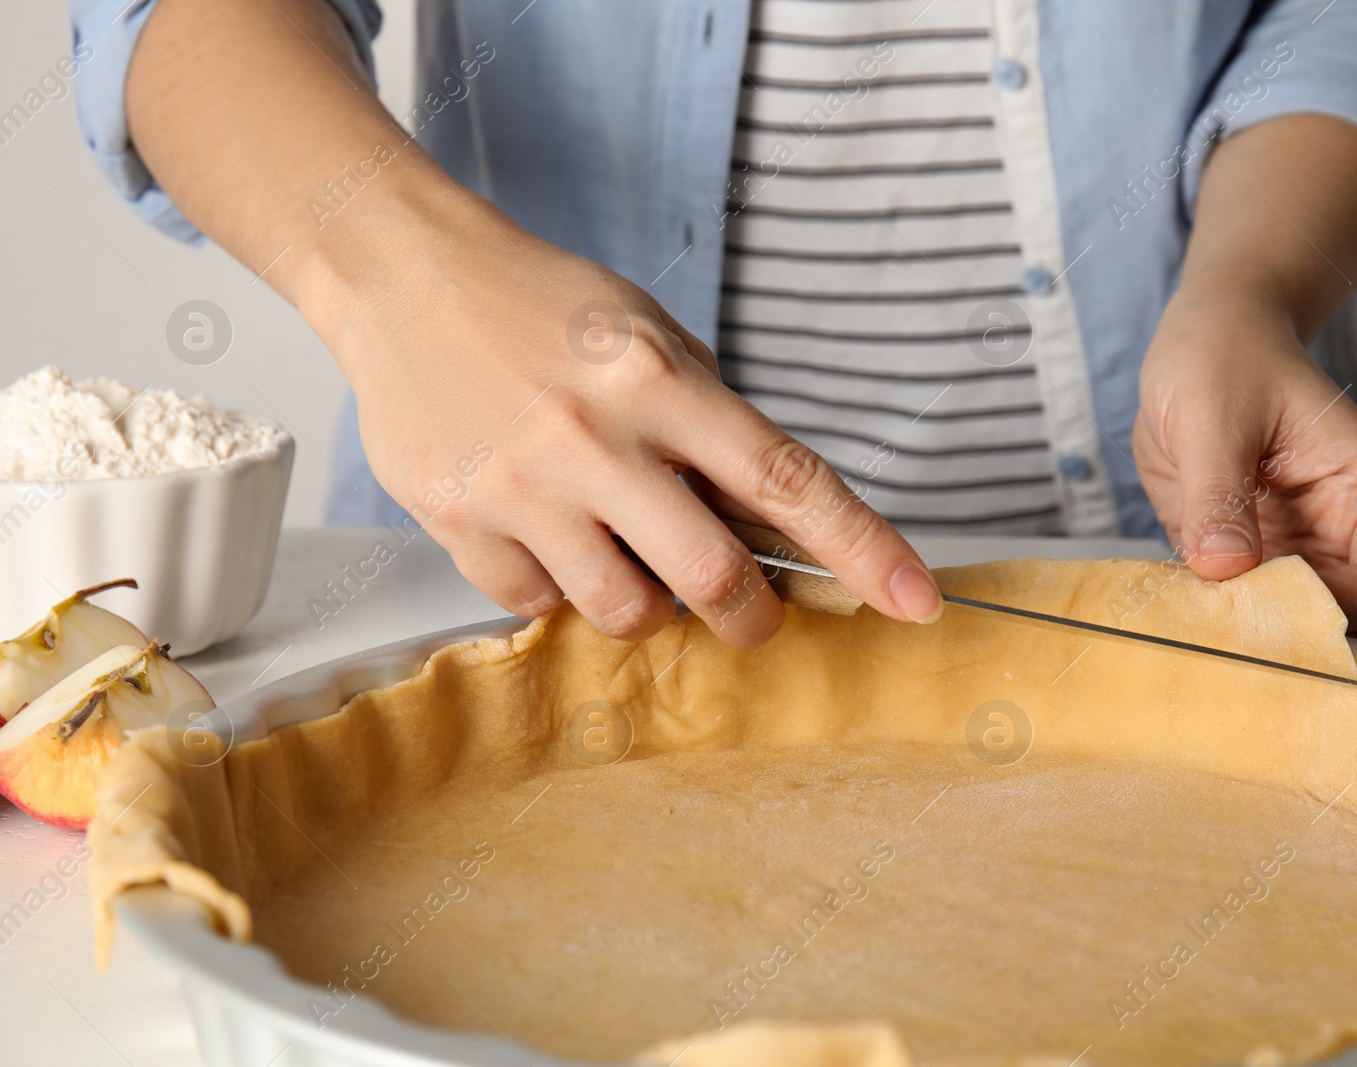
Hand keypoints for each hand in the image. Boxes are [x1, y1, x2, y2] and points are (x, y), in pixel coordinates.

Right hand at [305, 189, 943, 646]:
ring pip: (627, 612)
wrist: (405, 276)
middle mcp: (594, 438)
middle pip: (713, 578)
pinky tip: (547, 534)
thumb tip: (773, 527)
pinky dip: (560, 589)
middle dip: (752, 615)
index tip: (918, 599)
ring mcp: (522, 487)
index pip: (787, 481)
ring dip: (651, 606)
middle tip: (751, 608)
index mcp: (660, 380)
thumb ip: (711, 427)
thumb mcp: (651, 335)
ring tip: (629, 553)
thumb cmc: (544, 305)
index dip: (864, 549)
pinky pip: (538, 606)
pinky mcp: (458, 522)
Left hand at [1132, 269, 1356, 636]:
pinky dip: (1219, 622)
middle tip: (1232, 639)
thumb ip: (1218, 492)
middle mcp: (1341, 530)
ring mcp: (1296, 550)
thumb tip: (1225, 566)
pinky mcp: (1248, 558)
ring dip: (1256, 637)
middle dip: (1303, 637)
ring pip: (1301, 625)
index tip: (1281, 610)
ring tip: (1201, 631)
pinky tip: (1181, 614)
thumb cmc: (1226, 355)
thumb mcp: (1213, 415)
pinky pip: (1245, 610)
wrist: (1202, 339)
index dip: (1352, 609)